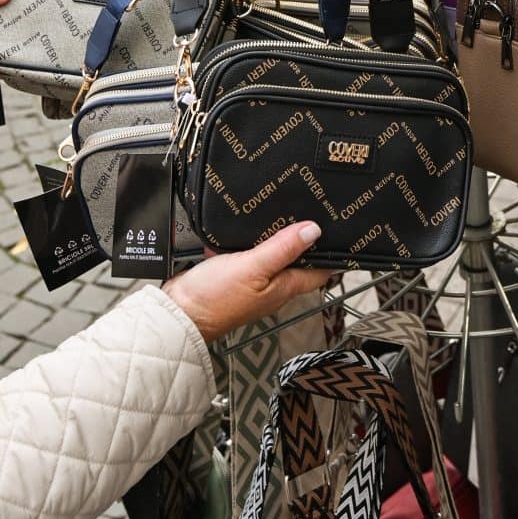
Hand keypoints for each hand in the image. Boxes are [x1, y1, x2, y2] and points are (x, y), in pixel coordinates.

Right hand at [164, 223, 330, 340]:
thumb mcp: (253, 268)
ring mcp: (252, 281)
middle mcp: (272, 286)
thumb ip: (282, 249)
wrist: (177, 311)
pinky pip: (246, 252)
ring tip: (283, 207)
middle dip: (304, 238)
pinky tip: (245, 221)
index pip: (319, 271)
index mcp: (284, 287)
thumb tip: (314, 230)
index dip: (331, 251)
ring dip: (275, 235)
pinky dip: (247, 238)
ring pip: (271, 254)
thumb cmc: (215, 297)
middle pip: (296, 260)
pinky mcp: (232, 273)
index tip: (340, 228)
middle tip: (312, 209)